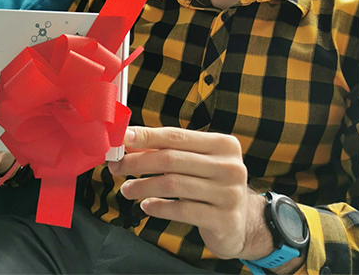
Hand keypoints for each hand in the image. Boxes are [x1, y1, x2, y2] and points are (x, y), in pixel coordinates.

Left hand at [107, 126, 271, 260]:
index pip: (176, 135)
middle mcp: (230, 166)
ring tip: (126, 189)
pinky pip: (182, 210)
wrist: (241, 223)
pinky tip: (146, 206)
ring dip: (142, 186)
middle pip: (171, 159)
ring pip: (173, 184)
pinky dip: (159, 207)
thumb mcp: (196, 162)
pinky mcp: (224, 219)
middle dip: (137, 162)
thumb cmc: (210, 184)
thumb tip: (129, 140)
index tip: (123, 138)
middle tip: (116, 166)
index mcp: (223, 144)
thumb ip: (169, 149)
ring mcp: (229, 194)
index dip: (147, 136)